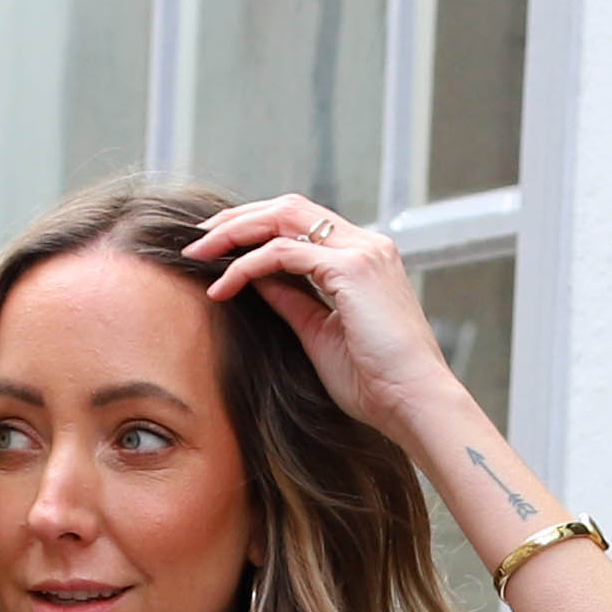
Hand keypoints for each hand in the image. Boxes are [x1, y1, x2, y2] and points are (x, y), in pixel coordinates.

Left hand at [185, 196, 453, 443]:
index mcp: (364, 258)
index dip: (257, 229)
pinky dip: (248, 266)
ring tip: (199, 256)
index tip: (219, 250)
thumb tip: (256, 279)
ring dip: (236, 233)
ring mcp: (361, 251)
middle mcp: (365, 244)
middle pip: (288, 207)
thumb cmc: (375, 384)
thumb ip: (292, 301)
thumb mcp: (320, 336)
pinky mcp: (352, 269)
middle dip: (238, 219)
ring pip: (283, 218)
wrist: (414, 403)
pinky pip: (284, 254)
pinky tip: (223, 287)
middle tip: (197, 242)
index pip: (302, 223)